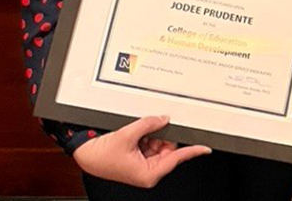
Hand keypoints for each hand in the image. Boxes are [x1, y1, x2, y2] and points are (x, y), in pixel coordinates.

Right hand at [72, 115, 210, 187]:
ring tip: (137, 134)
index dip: (192, 151)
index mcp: (149, 173)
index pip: (177, 158)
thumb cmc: (102, 154)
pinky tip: (135, 135)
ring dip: (151, 135)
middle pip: (168, 149)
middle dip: (162, 136)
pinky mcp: (139, 159)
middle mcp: (148, 172)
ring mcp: (144, 165)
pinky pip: (150, 144)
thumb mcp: (129, 134)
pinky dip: (145, 136)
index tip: (205, 148)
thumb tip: (163, 118)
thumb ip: (149, 124)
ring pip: (159, 144)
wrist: (85, 153)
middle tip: (151, 128)